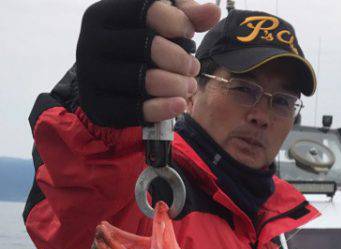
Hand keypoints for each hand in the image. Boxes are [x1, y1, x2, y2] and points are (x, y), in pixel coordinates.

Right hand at [76, 0, 219, 126]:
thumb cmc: (138, 48)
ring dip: (176, 85)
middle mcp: (91, 42)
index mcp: (103, 14)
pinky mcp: (98, 106)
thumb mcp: (160, 26)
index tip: (188, 33)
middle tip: (193, 68)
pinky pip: (135, 110)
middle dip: (179, 59)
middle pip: (146, 46)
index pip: (145, 9)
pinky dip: (162, 109)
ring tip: (189, 86)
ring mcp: (91, 75)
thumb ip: (186, 15)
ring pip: (142, 81)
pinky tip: (180, 105)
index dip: (176, 21)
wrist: (106, 86)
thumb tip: (213, 12)